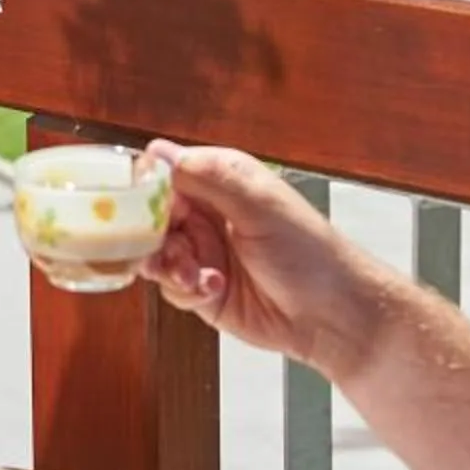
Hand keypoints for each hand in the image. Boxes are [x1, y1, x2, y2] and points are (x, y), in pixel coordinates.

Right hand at [135, 142, 386, 377]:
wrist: (334, 316)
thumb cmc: (311, 253)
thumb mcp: (260, 204)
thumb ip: (209, 176)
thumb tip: (158, 153)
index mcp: (221, 180)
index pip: (164, 172)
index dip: (145, 187)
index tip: (135, 204)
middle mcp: (207, 213)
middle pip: (150, 215)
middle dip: (151, 234)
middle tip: (169, 247)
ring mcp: (203, 252)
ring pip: (155, 253)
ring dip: (168, 265)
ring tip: (194, 275)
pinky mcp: (201, 290)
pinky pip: (170, 287)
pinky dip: (184, 290)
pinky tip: (212, 290)